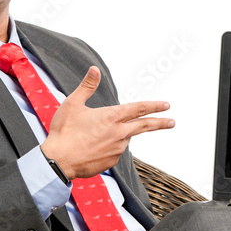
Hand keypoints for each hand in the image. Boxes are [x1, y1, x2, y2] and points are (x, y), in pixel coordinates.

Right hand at [40, 66, 173, 178]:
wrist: (58, 161)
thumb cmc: (63, 132)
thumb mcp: (73, 104)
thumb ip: (87, 86)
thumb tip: (94, 69)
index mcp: (111, 117)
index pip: (139, 108)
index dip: (154, 106)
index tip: (166, 105)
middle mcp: (118, 133)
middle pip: (144, 126)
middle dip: (160, 123)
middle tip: (172, 122)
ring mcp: (116, 149)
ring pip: (124, 139)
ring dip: (117, 135)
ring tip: (92, 137)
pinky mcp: (111, 162)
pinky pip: (114, 152)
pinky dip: (107, 148)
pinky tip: (91, 148)